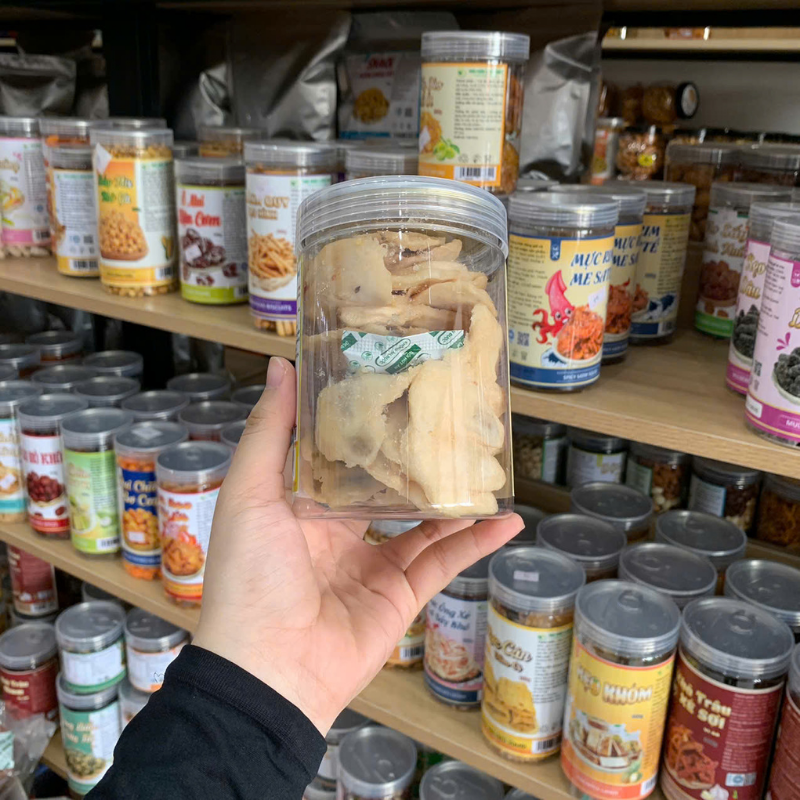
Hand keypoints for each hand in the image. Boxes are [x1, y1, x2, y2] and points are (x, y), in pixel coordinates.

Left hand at [193, 357, 522, 733]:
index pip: (339, 461)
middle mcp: (337, 536)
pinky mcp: (400, 598)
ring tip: (486, 466)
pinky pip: (442, 564)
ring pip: (423, 525)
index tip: (393, 391)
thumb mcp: (251, 494)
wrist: (268, 671)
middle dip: (416, 461)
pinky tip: (505, 520)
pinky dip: (475, 544)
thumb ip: (271, 433)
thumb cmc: (250, 577)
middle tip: (450, 422)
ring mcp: (371, 568)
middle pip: (386, 490)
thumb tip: (281, 366)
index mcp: (300, 510)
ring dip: (455, 500)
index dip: (364, 429)